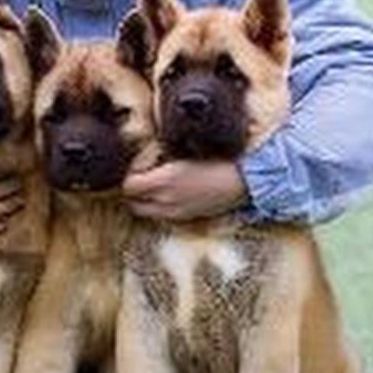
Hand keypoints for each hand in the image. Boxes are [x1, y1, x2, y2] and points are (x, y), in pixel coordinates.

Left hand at [123, 160, 247, 221]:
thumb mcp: (183, 154)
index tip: (133, 167)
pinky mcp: (188, 218)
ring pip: (147, 213)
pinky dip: (160, 207)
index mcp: (164, 181)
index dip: (128, 177)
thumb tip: (142, 161)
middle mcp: (167, 201)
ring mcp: (177, 213)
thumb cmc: (216, 159)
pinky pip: (163, 216)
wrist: (244, 180)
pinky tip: (169, 194)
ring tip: (153, 186)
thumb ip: (159, 160)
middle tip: (139, 178)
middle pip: (134, 204)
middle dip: (132, 193)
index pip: (128, 187)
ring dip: (145, 201)